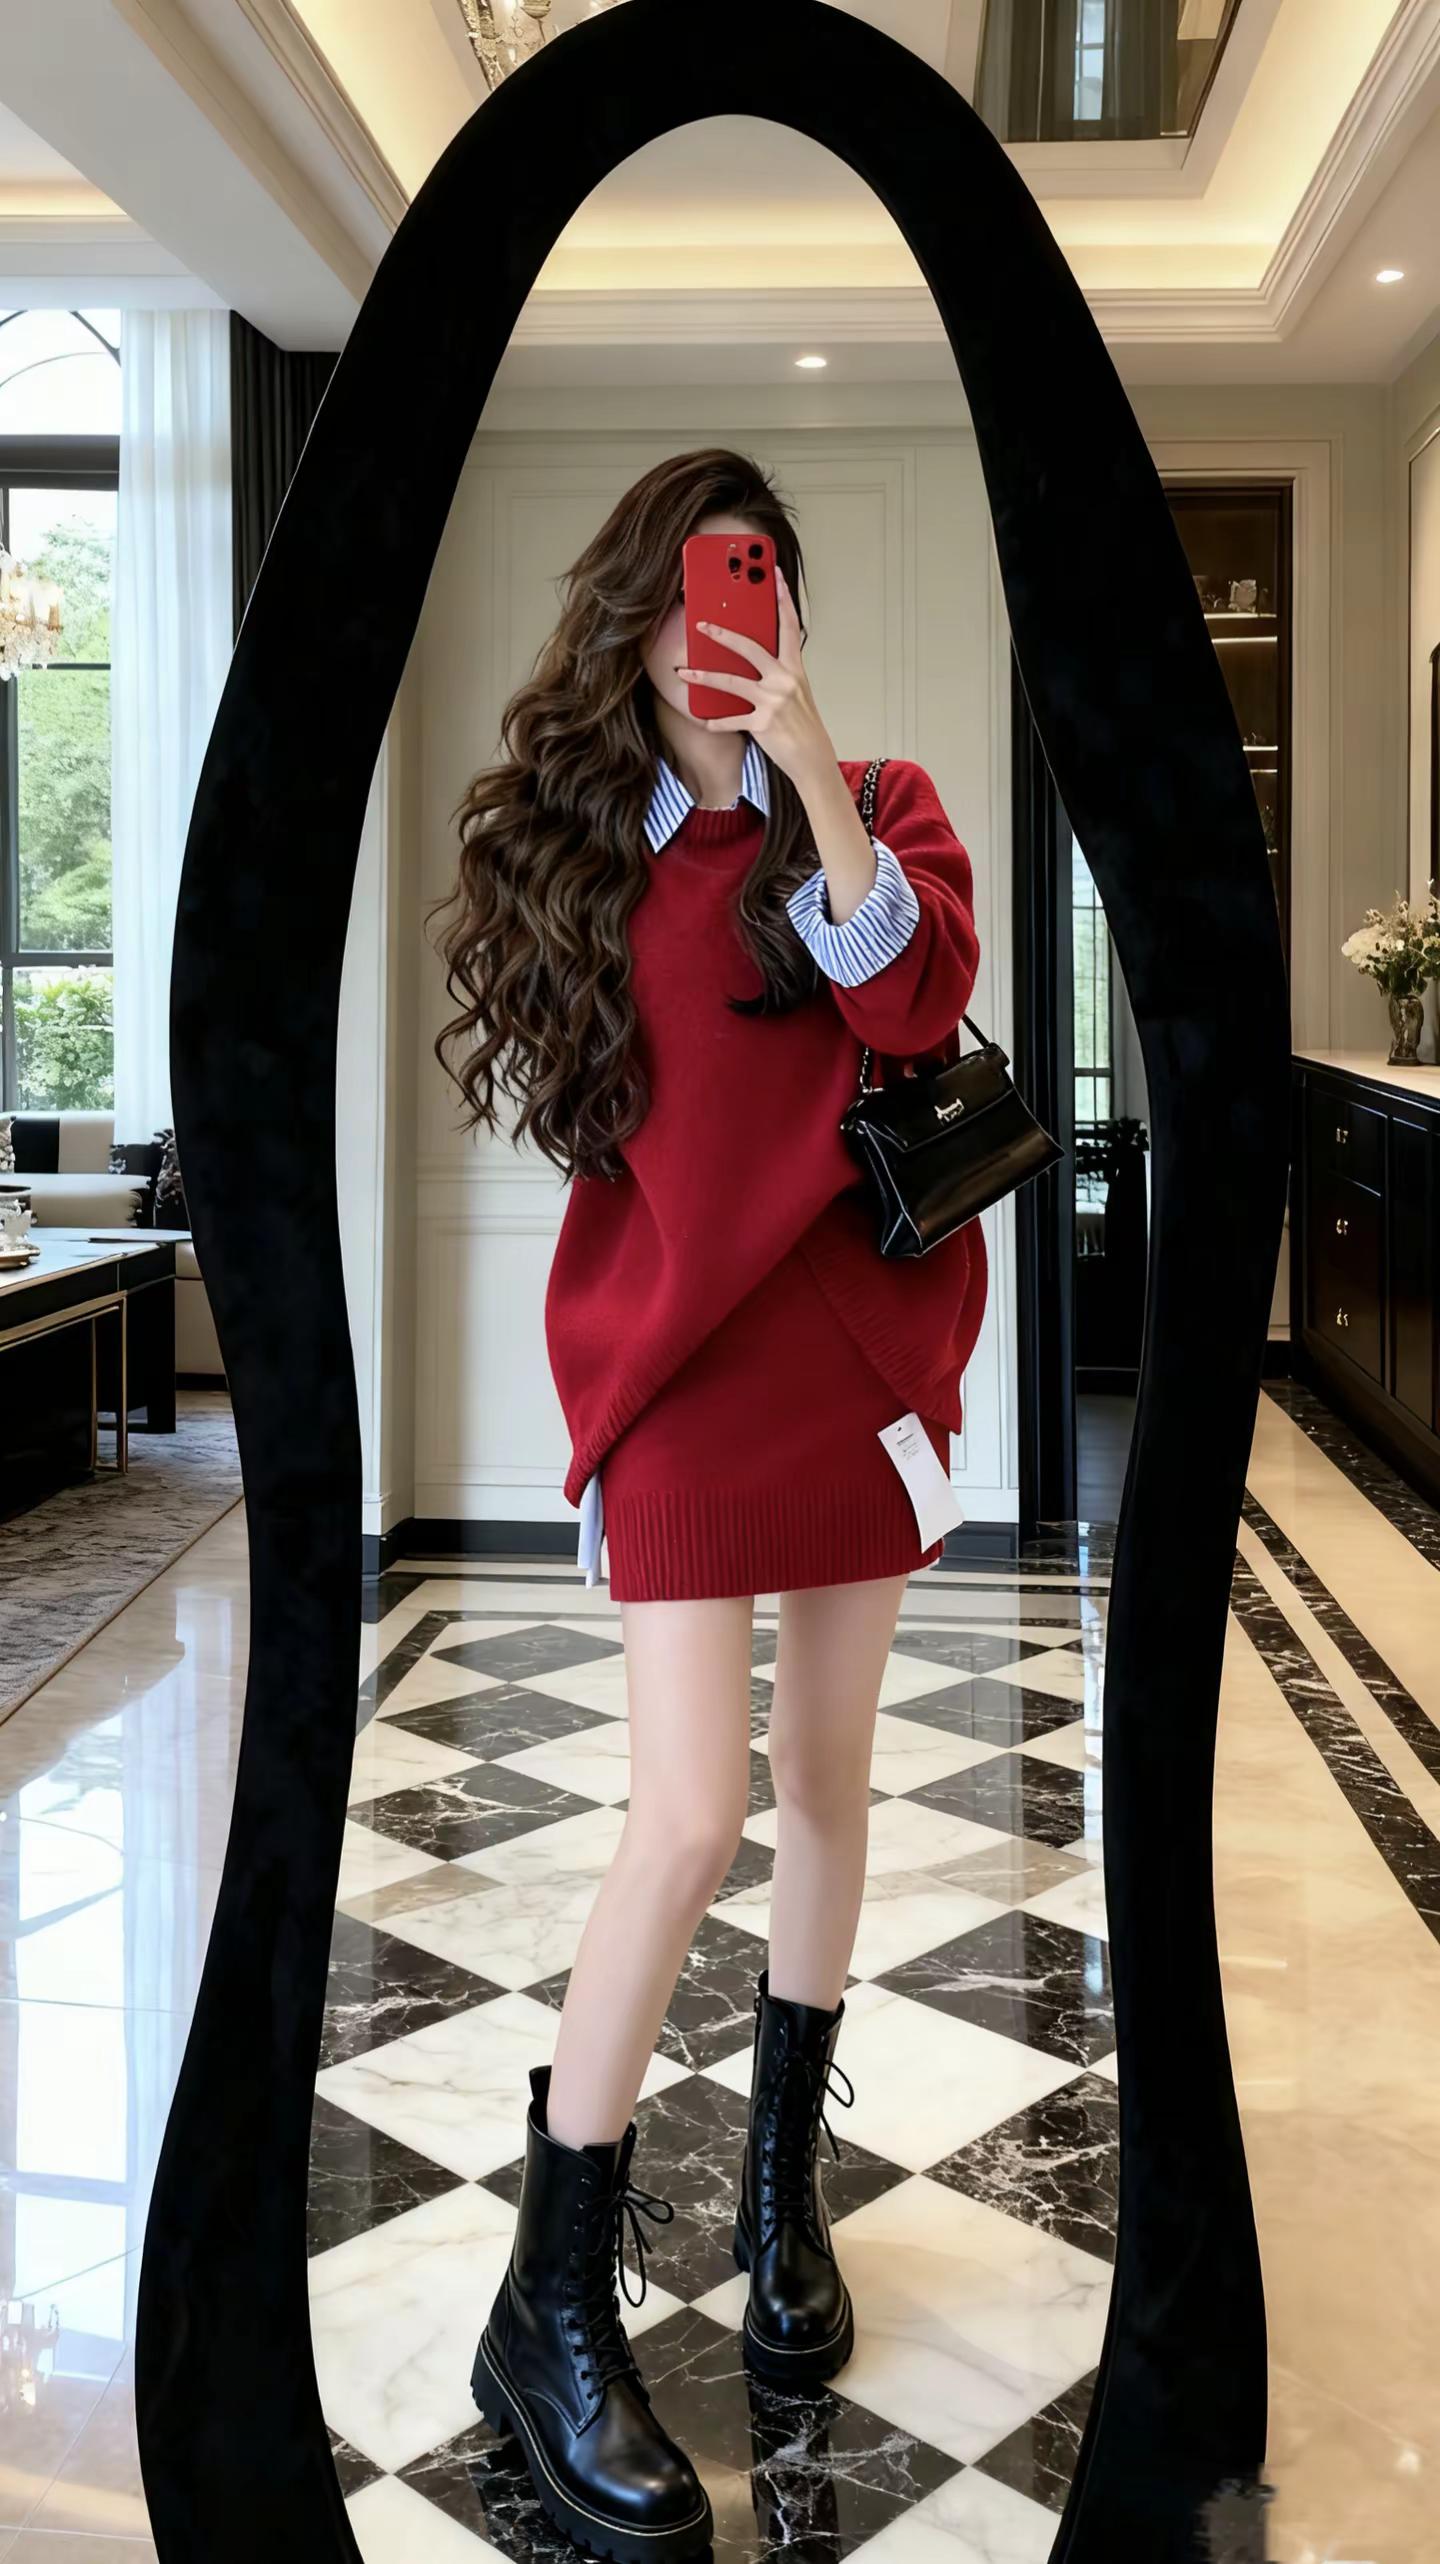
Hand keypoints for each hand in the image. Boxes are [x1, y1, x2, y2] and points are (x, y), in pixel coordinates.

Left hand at [676, 566, 835, 788]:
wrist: (813, 758)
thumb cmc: (802, 724)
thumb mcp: (796, 691)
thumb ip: (777, 672)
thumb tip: (753, 657)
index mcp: (794, 668)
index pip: (789, 626)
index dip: (782, 598)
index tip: (773, 575)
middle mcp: (785, 680)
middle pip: (750, 647)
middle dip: (723, 634)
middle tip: (701, 624)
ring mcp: (773, 701)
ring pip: (732, 682)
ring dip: (704, 676)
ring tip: (684, 673)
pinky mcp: (763, 724)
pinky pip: (732, 719)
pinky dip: (716, 721)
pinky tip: (704, 720)